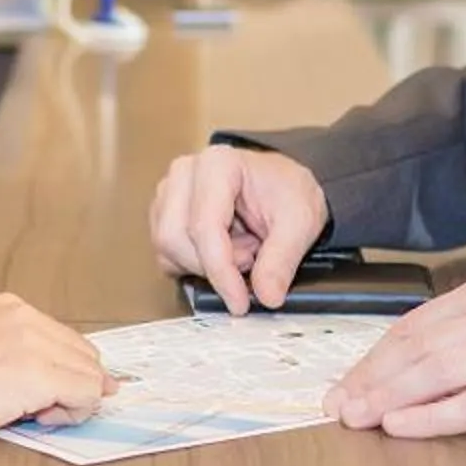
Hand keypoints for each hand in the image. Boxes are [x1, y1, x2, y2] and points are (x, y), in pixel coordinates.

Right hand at [0, 293, 114, 453]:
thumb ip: (20, 355)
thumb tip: (68, 377)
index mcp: (11, 308)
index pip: (69, 342)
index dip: (61, 375)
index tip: (37, 396)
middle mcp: (26, 317)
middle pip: (86, 357)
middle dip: (70, 387)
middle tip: (33, 408)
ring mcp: (33, 343)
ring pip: (92, 377)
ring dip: (70, 403)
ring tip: (30, 412)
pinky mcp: (38, 374)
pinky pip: (87, 396)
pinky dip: (72, 414)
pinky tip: (35, 417)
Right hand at [147, 145, 329, 314]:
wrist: (283, 186)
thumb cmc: (288, 192)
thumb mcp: (300, 222)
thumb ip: (282, 259)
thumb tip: (267, 295)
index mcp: (217, 164)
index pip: (204, 227)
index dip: (220, 272)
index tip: (239, 302)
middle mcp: (185, 173)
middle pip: (176, 239)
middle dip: (214, 265)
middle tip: (252, 259)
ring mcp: (170, 192)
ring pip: (167, 250)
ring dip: (205, 265)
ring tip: (241, 249)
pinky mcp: (164, 213)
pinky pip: (166, 255)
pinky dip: (195, 264)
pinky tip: (224, 251)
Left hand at [323, 272, 465, 447]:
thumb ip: (459, 339)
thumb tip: (387, 373)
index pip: (416, 325)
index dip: (374, 358)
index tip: (343, 385)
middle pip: (422, 348)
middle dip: (374, 380)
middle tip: (340, 407)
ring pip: (442, 372)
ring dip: (393, 398)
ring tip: (362, 419)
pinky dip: (433, 417)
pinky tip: (403, 427)